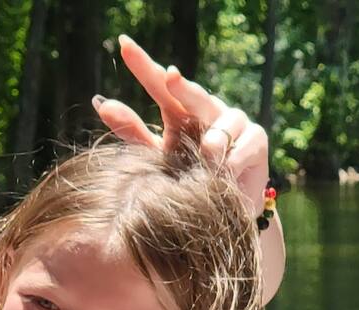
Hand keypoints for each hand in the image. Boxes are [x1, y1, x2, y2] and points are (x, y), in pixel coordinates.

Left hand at [95, 34, 270, 215]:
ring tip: (207, 158)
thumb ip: (133, 132)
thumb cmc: (189, 182)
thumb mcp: (157, 158)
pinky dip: (232, 159)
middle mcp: (207, 111)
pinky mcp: (257, 140)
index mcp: (181, 113)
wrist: (223, 214)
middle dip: (182, 86)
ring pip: (222, 122)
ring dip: (213, 142)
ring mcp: (235, 123)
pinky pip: (243, 144)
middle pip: (193, 94)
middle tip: (168, 77)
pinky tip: (227, 171)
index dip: (144, 66)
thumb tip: (101, 103)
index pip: (161, 86)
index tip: (123, 45)